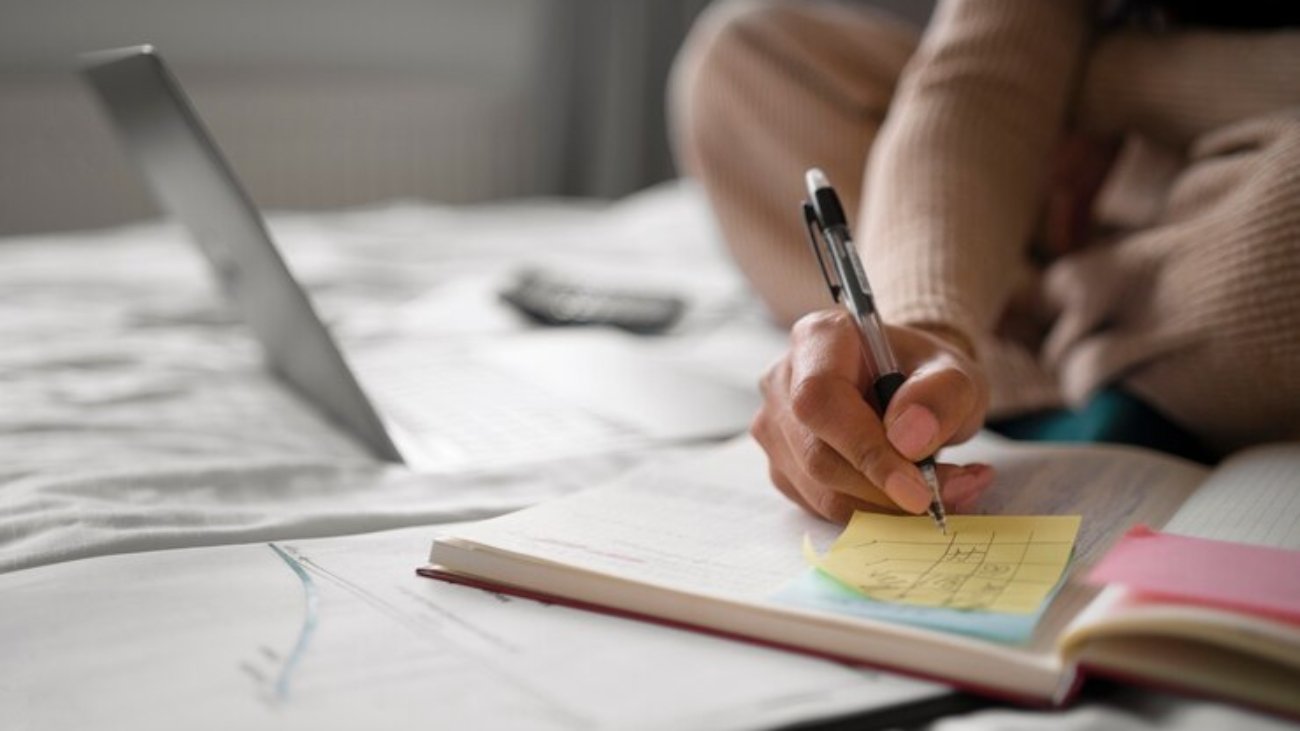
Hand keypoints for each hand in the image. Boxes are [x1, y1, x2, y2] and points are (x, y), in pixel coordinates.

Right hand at [751, 309, 993, 522]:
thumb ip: (941, 397)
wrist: (909, 388)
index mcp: (818, 339)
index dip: (864, 450)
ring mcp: (775, 427)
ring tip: (945, 490)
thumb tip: (908, 441)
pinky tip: (910, 493)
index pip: (820, 399)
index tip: (917, 489)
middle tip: (951, 491)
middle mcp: (783, 380)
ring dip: (886, 506)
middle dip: (885, 488)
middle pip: (818, 455)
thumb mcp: (955, 374)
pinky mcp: (782, 467)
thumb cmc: (926, 376)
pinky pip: (822, 507)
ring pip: (820, 490)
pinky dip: (873, 513)